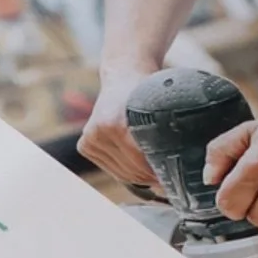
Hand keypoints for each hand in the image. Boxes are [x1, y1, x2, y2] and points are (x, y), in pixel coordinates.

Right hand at [76, 72, 162, 192]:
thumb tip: (173, 174)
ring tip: (156, 177)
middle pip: (131, 170)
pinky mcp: (84, 145)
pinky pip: (111, 170)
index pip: (140, 160)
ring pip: (121, 174)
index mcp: (114, 123)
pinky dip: (127, 172)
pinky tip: (139, 169)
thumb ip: (164, 140)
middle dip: (151, 177)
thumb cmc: (145, 94)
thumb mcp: (159, 112)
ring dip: (140, 178)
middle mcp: (98, 131)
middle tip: (168, 180)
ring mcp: (89, 139)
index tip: (173, 178)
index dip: (158, 172)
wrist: (123, 76)